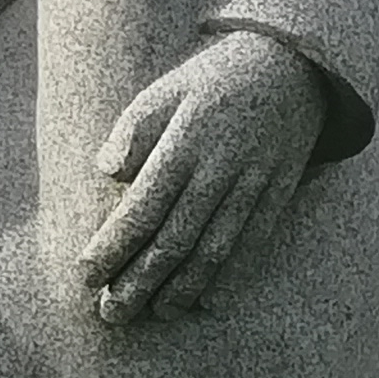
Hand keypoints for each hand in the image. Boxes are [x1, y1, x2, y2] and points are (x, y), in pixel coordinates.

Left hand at [79, 29, 325, 321]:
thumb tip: (106, 170)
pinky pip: (256, 241)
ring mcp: (254, 182)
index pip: (142, 208)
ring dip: (183, 287)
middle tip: (112, 314)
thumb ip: (133, 130)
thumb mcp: (165, 89)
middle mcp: (219, 168)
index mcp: (184, 143)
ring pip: (215, 247)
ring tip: (157, 313)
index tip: (87, 276)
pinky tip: (210, 301)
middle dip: (139, 281)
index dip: (113, 247)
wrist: (291, 63)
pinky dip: (233, 275)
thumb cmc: (212, 79)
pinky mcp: (279, 191)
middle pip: (175, 239)